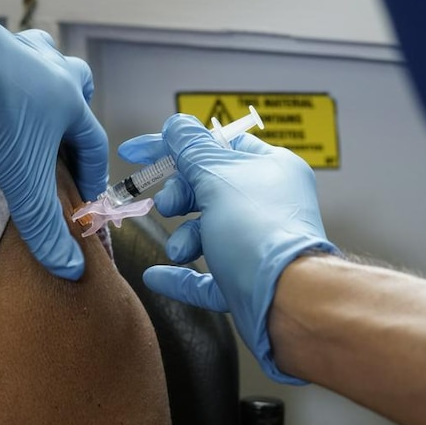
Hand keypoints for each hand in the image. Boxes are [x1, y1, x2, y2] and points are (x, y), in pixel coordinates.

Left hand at [0, 0, 106, 279]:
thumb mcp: (21, 178)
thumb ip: (45, 224)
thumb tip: (71, 268)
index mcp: (72, 104)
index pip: (95, 145)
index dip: (93, 174)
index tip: (86, 197)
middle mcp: (57, 72)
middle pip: (80, 91)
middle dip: (77, 116)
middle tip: (64, 141)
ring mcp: (25, 51)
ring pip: (50, 64)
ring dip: (49, 86)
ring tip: (34, 111)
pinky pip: (14, 57)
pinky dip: (13, 73)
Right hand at [119, 114, 338, 382]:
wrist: (288, 298)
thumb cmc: (259, 230)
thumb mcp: (217, 176)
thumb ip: (191, 149)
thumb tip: (176, 126)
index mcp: (270, 168)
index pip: (217, 145)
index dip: (175, 145)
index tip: (137, 152)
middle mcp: (268, 204)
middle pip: (209, 189)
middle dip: (181, 196)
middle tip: (168, 204)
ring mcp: (258, 245)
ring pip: (208, 233)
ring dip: (184, 238)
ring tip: (181, 249)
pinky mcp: (247, 283)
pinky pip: (207, 278)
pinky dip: (181, 277)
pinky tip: (156, 275)